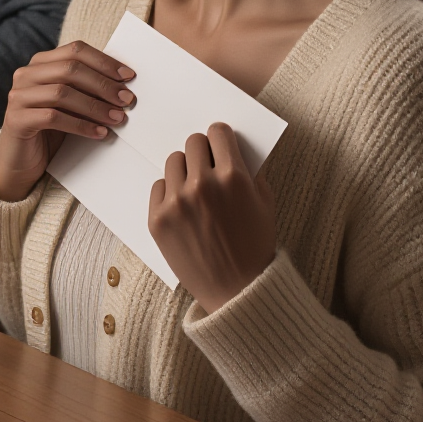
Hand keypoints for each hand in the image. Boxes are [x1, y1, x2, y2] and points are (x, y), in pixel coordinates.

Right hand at [0, 41, 136, 202]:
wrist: (23, 160)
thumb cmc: (52, 129)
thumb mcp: (71, 103)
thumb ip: (87, 88)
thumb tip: (123, 85)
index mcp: (41, 63)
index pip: (75, 50)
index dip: (104, 62)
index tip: (129, 76)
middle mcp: (26, 74)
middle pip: (70, 69)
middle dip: (103, 84)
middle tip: (127, 99)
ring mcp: (18, 96)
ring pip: (61, 93)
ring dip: (95, 106)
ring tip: (117, 118)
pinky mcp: (15, 119)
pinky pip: (52, 117)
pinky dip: (80, 125)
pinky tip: (99, 133)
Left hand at [149, 123, 276, 314]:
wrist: (237, 289)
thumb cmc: (255, 246)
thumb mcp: (265, 204)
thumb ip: (249, 172)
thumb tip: (232, 148)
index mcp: (233, 178)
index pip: (217, 133)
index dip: (220, 136)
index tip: (220, 142)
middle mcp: (202, 185)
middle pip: (193, 142)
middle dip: (203, 151)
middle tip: (208, 164)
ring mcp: (176, 202)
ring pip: (173, 161)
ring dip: (185, 170)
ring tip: (196, 189)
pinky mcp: (157, 218)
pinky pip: (159, 186)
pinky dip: (171, 192)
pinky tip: (184, 208)